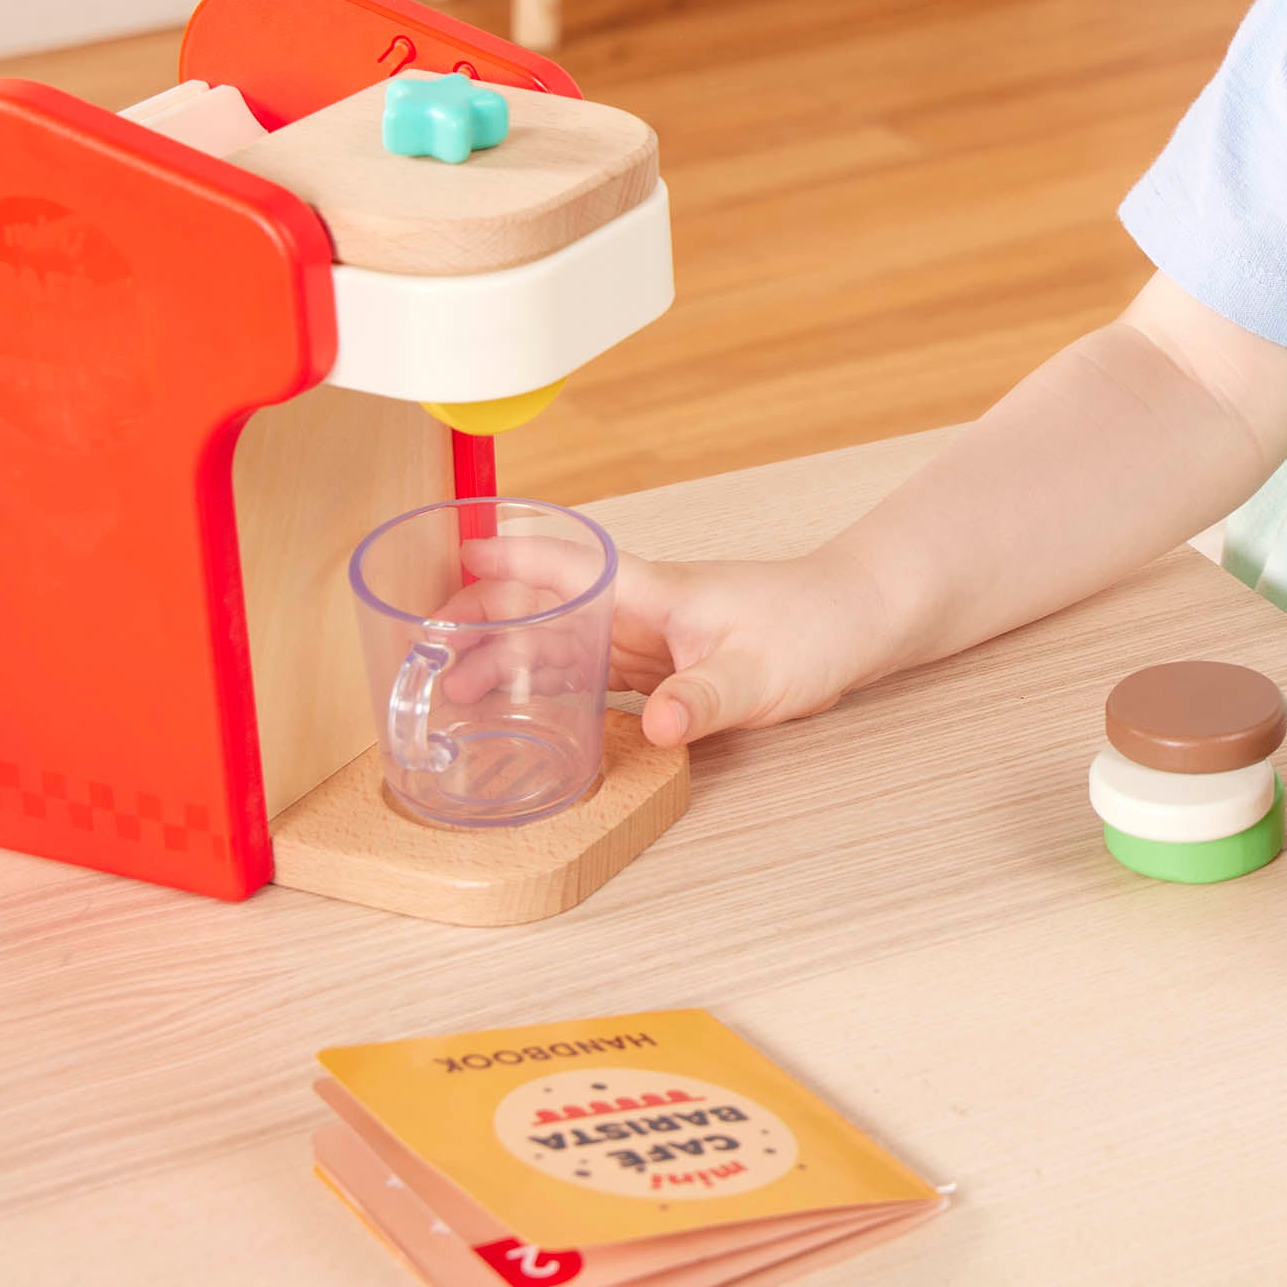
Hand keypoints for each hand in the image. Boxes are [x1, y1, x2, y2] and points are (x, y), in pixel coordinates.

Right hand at [455, 534, 894, 746]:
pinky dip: (554, 685)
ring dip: (509, 659)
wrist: (860, 620)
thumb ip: (704, 700)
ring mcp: (653, 636)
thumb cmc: (815, 627)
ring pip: (562, 640)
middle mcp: (643, 609)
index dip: (507, 559)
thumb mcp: (758, 673)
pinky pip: (594, 672)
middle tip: (425, 655)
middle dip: (483, 621)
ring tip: (454, 693)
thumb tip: (657, 728)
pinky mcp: (668, 665)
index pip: (566, 565)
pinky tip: (528, 711)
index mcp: (652, 591)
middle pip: (545, 606)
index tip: (450, 558)